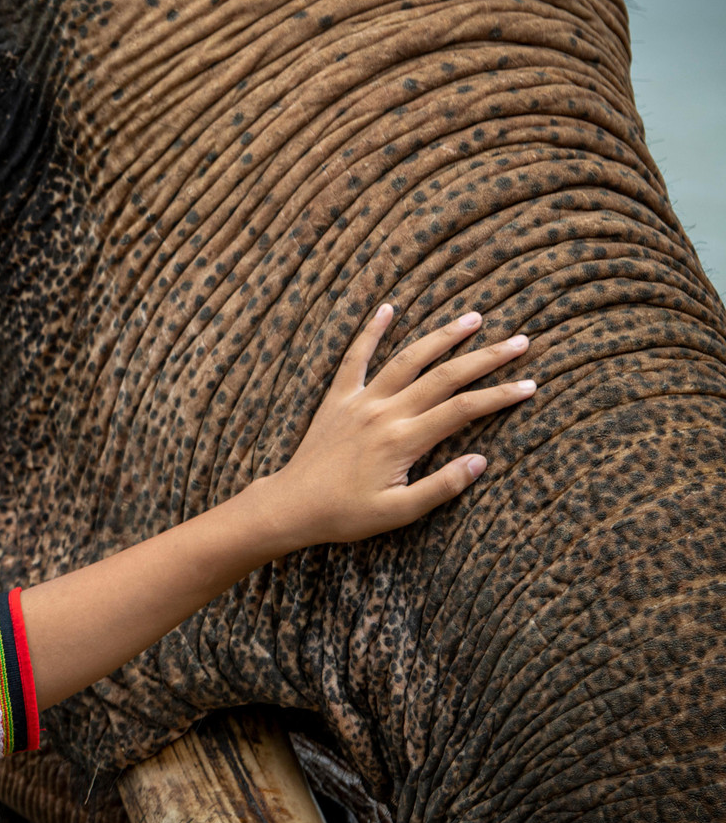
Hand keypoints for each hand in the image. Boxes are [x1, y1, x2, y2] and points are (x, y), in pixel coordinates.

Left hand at [268, 305, 534, 547]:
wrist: (291, 507)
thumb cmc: (345, 514)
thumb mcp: (399, 512)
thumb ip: (441, 486)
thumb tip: (481, 461)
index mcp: (403, 440)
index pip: (464, 409)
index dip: (500, 396)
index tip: (531, 385)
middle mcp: (384, 412)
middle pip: (444, 376)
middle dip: (486, 357)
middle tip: (520, 341)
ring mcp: (360, 401)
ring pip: (407, 359)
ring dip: (441, 336)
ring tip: (473, 318)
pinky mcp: (337, 399)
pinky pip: (355, 358)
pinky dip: (371, 331)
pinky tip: (387, 308)